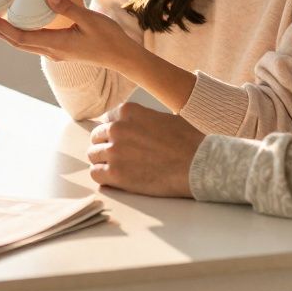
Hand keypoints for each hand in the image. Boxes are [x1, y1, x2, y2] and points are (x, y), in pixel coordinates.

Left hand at [0, 0, 141, 68]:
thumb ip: (67, 7)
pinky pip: (36, 42)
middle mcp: (52, 51)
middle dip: (0, 33)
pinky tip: (22, 26)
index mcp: (56, 44)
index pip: (21, 38)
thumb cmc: (108, 38)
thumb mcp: (89, 19)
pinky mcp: (62, 50)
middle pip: (19, 43)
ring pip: (27, 44)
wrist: (122, 57)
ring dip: (9, 35)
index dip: (2, 29)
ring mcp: (57, 52)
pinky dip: (23, 34)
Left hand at [87, 102, 203, 197]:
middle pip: (97, 137)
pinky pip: (96, 174)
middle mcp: (117, 128)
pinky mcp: (116, 174)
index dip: (113, 132)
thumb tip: (141, 126)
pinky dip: (103, 177)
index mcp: (128, 111)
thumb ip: (145, 118)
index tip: (119, 140)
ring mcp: (114, 151)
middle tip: (118, 156)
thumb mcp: (164, 117)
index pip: (107, 119)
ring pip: (93, 155)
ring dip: (103, 161)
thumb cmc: (188, 141)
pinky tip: (114, 179)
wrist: (198, 163)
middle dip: (106, 145)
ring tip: (117, 168)